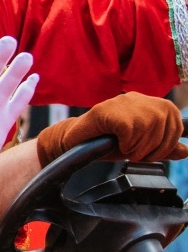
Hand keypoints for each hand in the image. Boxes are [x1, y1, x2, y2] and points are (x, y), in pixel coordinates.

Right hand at [36, 92, 187, 165]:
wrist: (74, 143)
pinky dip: (126, 145)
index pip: (175, 120)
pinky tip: (115, 144)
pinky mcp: (112, 111)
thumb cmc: (106, 143)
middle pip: (165, 125)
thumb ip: (163, 148)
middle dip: (154, 148)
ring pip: (150, 129)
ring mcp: (124, 103)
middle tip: (136, 154)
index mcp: (148, 103)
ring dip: (139, 148)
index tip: (150, 152)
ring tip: (125, 149)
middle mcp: (138, 98)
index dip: (167, 141)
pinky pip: (132, 133)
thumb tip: (186, 150)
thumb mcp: (140, 147)